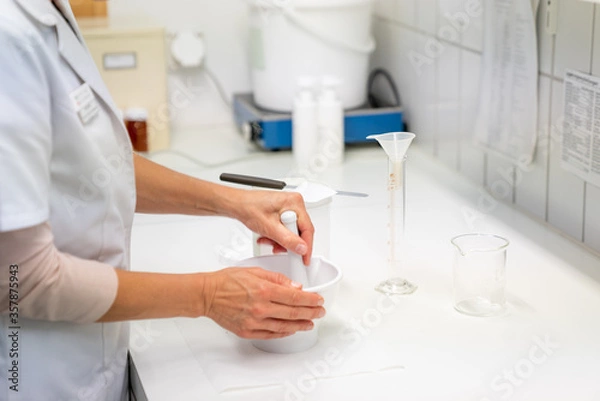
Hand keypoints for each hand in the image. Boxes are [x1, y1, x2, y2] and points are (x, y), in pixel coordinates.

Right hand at [201, 267, 324, 338]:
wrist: (207, 294)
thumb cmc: (227, 281)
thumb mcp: (255, 271)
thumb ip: (277, 279)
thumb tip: (295, 287)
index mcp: (264, 290)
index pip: (294, 297)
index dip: (310, 300)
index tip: (318, 300)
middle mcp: (260, 308)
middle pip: (292, 313)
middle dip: (310, 313)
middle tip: (320, 312)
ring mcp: (254, 322)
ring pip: (284, 326)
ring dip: (300, 325)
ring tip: (310, 323)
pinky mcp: (247, 331)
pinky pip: (271, 334)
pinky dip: (284, 333)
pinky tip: (291, 330)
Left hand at [232, 190, 313, 264]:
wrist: (237, 205)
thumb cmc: (249, 208)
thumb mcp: (269, 227)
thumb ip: (287, 240)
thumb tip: (302, 248)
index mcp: (295, 202)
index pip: (308, 229)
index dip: (306, 246)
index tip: (304, 259)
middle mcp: (294, 203)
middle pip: (299, 231)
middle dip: (287, 242)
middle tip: (277, 247)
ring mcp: (288, 208)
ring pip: (292, 232)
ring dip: (280, 240)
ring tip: (268, 239)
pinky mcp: (282, 213)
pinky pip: (285, 229)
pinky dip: (277, 236)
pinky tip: (267, 236)